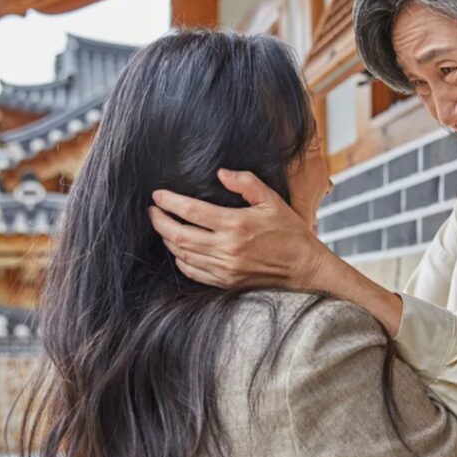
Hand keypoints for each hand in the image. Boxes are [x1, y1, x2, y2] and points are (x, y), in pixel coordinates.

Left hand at [148, 169, 331, 289]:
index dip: (169, 202)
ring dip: (167, 239)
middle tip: (152, 211)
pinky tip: (179, 250)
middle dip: (159, 221)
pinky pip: (193, 272)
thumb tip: (220, 173)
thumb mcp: (272, 200)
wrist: (304, 267)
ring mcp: (224, 268)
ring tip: (162, 226)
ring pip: (182, 254)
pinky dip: (180, 260)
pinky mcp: (226, 282)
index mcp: (235, 224)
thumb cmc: (289, 232)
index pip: (190, 210)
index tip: (158, 195)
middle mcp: (226, 248)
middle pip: (178, 234)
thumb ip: (245, 183)